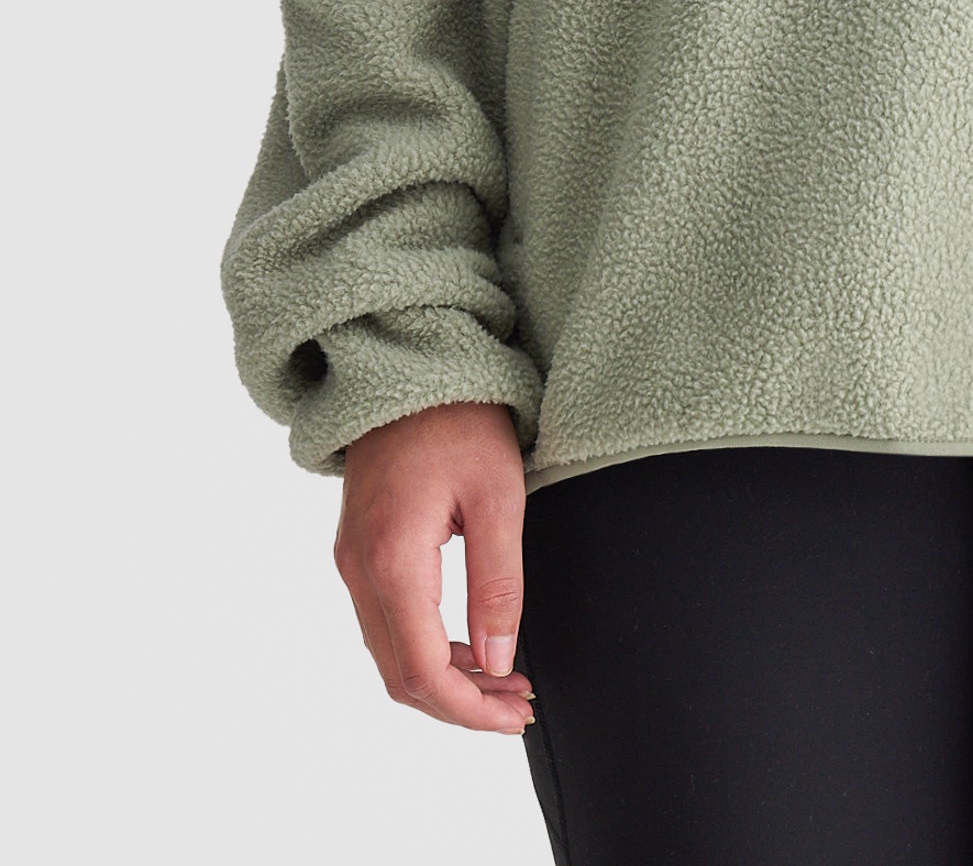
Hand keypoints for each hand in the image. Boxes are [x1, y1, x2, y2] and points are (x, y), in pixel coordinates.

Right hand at [332, 401, 536, 734]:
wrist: (407, 361)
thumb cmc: (459, 417)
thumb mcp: (498, 496)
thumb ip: (498, 583)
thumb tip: (498, 662)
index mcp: (391, 559)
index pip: (422, 672)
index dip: (469, 709)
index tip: (514, 714)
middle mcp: (358, 569)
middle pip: (400, 675)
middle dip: (460, 704)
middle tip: (518, 705)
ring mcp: (352, 560)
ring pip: (391, 654)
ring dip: (445, 679)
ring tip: (505, 681)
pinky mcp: (359, 550)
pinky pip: (387, 623)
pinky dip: (427, 648)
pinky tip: (471, 645)